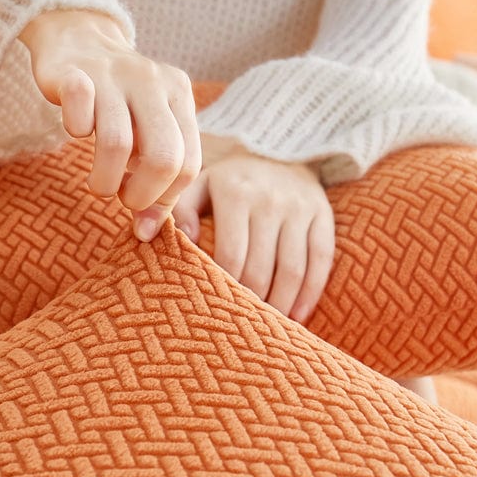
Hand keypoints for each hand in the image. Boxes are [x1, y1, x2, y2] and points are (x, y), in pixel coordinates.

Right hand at [18, 9, 200, 240]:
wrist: (78, 39)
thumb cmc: (119, 104)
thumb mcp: (149, 134)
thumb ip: (157, 181)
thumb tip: (146, 233)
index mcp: (180, 97)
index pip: (188, 164)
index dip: (166, 198)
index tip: (144, 209)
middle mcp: (153, 82)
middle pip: (163, 157)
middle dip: (142, 195)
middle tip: (124, 199)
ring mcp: (114, 75)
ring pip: (117, 144)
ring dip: (105, 182)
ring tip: (100, 185)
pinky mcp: (74, 74)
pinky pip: (77, 117)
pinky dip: (75, 133)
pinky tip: (77, 133)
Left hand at [172, 135, 334, 322]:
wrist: (278, 147)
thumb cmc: (228, 181)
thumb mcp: (198, 185)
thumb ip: (177, 210)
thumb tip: (153, 236)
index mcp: (235, 193)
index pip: (231, 255)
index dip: (226, 288)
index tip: (218, 311)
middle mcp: (270, 199)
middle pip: (261, 268)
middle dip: (251, 303)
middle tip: (241, 328)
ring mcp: (300, 207)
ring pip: (292, 269)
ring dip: (280, 304)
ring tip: (268, 328)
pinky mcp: (323, 214)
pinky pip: (320, 259)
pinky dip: (310, 292)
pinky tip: (297, 316)